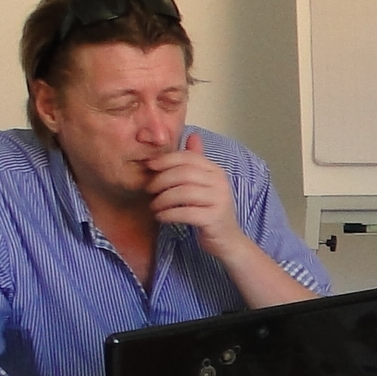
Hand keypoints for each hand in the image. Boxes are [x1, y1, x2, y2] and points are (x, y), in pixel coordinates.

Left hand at [147, 132, 246, 258]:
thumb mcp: (205, 184)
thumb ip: (197, 162)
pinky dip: (168, 214)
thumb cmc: (211, 211)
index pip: (188, 157)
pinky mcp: (214, 218)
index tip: (149, 167)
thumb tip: (192, 135)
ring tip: (154, 206)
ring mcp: (219, 200)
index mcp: (216, 171)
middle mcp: (220, 183)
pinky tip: (160, 217)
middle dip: (161, 180)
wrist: (228, 240)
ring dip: (162, 199)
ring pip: (183, 193)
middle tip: (148, 189)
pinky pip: (185, 212)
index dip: (166, 160)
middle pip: (183, 173)